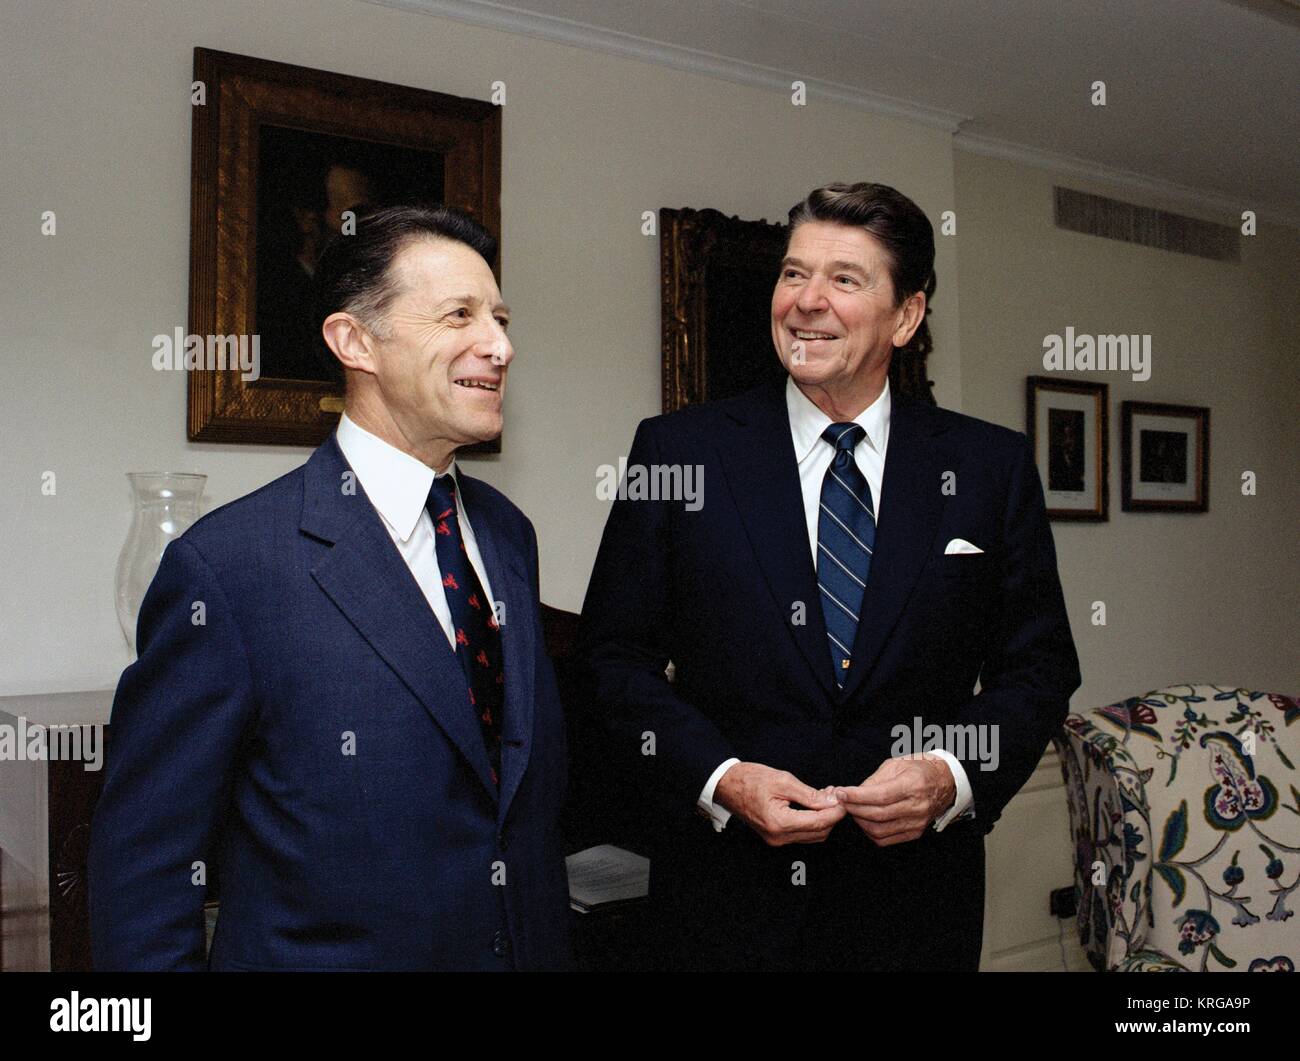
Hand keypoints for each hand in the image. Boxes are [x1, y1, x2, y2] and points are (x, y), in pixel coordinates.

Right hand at [714, 762, 844, 845]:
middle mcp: (779, 837)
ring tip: (824, 796)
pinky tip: (813, 804)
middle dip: (831, 815)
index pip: (819, 822)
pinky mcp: (775, 837)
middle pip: (819, 832)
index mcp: (780, 823)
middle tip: (835, 794)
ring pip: (812, 835)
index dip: (836, 811)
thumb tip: (832, 802)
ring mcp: (776, 840)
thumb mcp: (782, 780)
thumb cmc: (750, 779)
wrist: (726, 785)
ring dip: (823, 819)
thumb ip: (809, 794)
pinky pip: (801, 833)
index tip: (844, 798)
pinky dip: (812, 821)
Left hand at [834, 755, 955, 845]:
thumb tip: (853, 793)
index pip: (880, 796)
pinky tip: (865, 820)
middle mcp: (917, 806)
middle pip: (877, 815)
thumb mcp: (896, 765)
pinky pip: (886, 839)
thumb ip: (874, 780)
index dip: (857, 796)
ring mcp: (917, 823)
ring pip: (879, 830)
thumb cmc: (918, 769)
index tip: (841, 793)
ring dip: (860, 821)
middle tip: (841, 801)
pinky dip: (870, 832)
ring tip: (853, 809)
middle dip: (854, 808)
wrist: (944, 783)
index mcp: (913, 785)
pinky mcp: (914, 833)